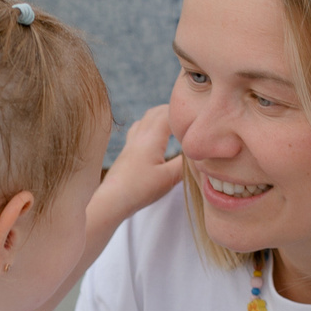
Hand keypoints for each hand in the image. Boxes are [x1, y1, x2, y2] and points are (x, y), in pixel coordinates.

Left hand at [92, 105, 184, 224]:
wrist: (112, 200)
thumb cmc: (140, 189)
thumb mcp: (168, 178)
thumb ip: (185, 163)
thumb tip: (198, 153)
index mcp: (151, 138)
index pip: (169, 114)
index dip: (183, 113)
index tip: (196, 117)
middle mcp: (139, 136)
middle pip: (156, 112)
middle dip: (173, 111)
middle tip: (187, 118)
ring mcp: (131, 143)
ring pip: (145, 119)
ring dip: (159, 117)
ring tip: (172, 124)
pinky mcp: (126, 152)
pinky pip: (138, 130)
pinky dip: (149, 127)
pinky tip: (153, 138)